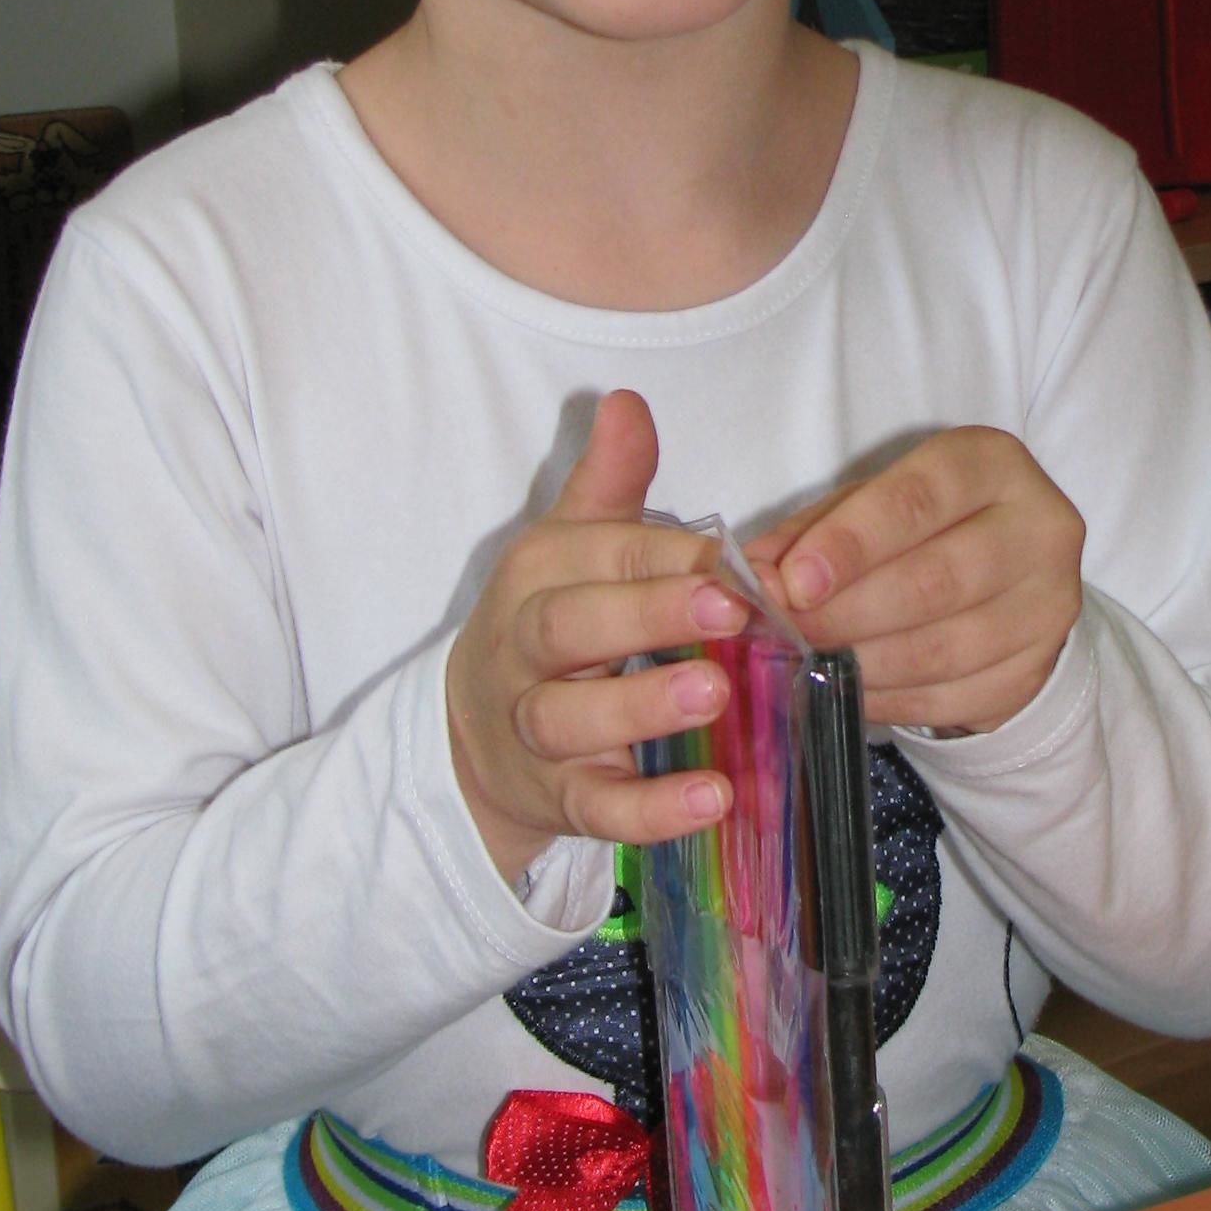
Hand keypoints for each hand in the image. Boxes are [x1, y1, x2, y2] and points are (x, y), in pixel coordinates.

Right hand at [446, 389, 747, 881]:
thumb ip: (609, 481)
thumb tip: (627, 400)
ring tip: (717, 699)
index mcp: (540, 574)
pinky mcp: (556, 800)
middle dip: (648, 618)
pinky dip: (652, 808)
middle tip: (730, 613)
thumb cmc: (552, 623)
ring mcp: (535, 728)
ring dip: (642, 708)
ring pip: (572, 719)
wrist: (473, 739)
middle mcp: (526, 649)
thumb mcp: (572, 546)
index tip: (737, 561)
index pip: (601, 556)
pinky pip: (597, 809)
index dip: (666, 558)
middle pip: (572, 628)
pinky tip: (714, 798)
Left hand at [745, 427, 1083, 735]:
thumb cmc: (917, 528)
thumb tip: (749, 579)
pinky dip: (890, 701)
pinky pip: (955, 698)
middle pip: (936, 580)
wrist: (1003, 577)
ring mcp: (1049, 603)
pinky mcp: (1037, 668)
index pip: (919, 499)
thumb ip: (808, 533)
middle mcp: (1039, 526)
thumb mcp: (863, 506)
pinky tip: (847, 694)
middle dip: (847, 614)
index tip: (794, 583)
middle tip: (786, 634)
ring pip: (945, 650)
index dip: (852, 543)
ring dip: (862, 665)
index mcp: (990, 463)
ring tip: (808, 665)